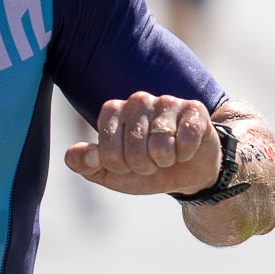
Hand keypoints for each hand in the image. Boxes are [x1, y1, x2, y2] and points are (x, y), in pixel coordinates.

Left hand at [65, 92, 220, 196]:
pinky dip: (185, 154)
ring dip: (166, 161)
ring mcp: (166, 101)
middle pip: (134, 151)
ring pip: (161, 146)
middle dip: (144, 166)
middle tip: (151, 161)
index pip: (106, 152)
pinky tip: (186, 148)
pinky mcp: (193, 108)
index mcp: (112, 111)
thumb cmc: (144, 168)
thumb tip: (81, 153)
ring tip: (168, 154)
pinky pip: (185, 140)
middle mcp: (137, 100)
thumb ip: (85, 164)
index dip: (120, 168)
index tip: (127, 164)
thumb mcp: (109, 173)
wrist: (185, 172)